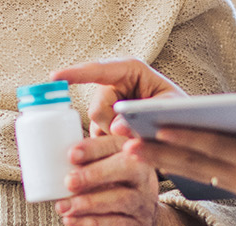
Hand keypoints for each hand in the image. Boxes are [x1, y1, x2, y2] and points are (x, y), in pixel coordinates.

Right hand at [49, 57, 187, 135]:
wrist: (181, 127)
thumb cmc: (179, 109)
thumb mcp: (169, 108)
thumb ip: (144, 114)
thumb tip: (116, 128)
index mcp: (130, 70)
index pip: (99, 70)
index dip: (75, 74)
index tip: (54, 77)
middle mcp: (113, 85)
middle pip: (97, 110)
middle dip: (112, 128)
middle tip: (137, 136)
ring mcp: (106, 104)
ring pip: (95, 127)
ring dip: (114, 139)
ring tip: (138, 138)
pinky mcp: (103, 122)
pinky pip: (96, 138)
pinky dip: (111, 146)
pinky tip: (126, 144)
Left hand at [57, 135, 215, 225]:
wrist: (138, 225)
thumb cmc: (115, 186)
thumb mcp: (109, 161)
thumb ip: (95, 142)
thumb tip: (73, 111)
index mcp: (133, 153)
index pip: (118, 144)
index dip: (96, 147)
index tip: (72, 154)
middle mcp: (144, 176)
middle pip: (128, 168)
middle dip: (95, 173)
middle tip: (68, 181)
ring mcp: (142, 203)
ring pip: (121, 199)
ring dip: (88, 202)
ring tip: (62, 205)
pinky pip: (115, 225)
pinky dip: (89, 223)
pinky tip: (70, 220)